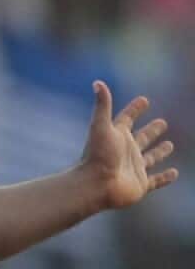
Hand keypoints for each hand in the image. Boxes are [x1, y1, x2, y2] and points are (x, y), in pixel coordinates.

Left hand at [82, 81, 178, 209]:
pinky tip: (174, 173)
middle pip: (141, 138)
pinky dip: (165, 178)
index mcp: (117, 137)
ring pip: (150, 158)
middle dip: (151, 130)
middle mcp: (126, 152)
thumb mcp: (101, 127)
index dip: (134, 110)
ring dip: (159, 152)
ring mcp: (134, 168)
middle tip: (162, 122)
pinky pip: (156, 180)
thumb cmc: (97, 156)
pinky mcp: (141, 185)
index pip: (127, 119)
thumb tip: (97, 82)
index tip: (143, 100)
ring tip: (169, 145)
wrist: (95, 186)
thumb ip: (103, 105)